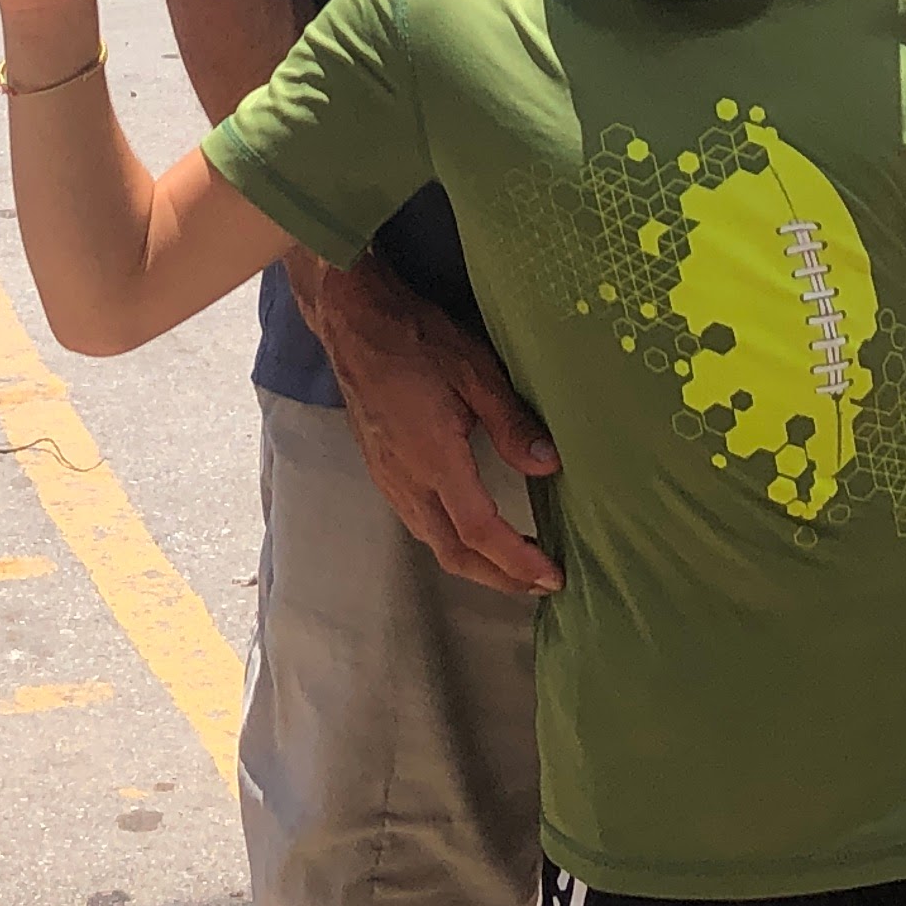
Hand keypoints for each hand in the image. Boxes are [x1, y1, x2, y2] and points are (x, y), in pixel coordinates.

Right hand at [289, 252, 561, 595]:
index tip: (552, 576)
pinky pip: (419, 523)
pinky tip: (471, 531)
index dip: (517, 562)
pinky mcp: (381, 470)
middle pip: (454, 553)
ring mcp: (388, 478)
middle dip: (500, 578)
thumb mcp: (474, 370)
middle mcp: (406, 480)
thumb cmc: (416, 338)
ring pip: (434, 542)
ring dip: (476, 564)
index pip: (479, 531)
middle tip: (541, 585)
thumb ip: (511, 422)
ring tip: (514, 564)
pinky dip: (452, 542)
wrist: (353, 321)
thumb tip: (549, 466)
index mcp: (433, 459)